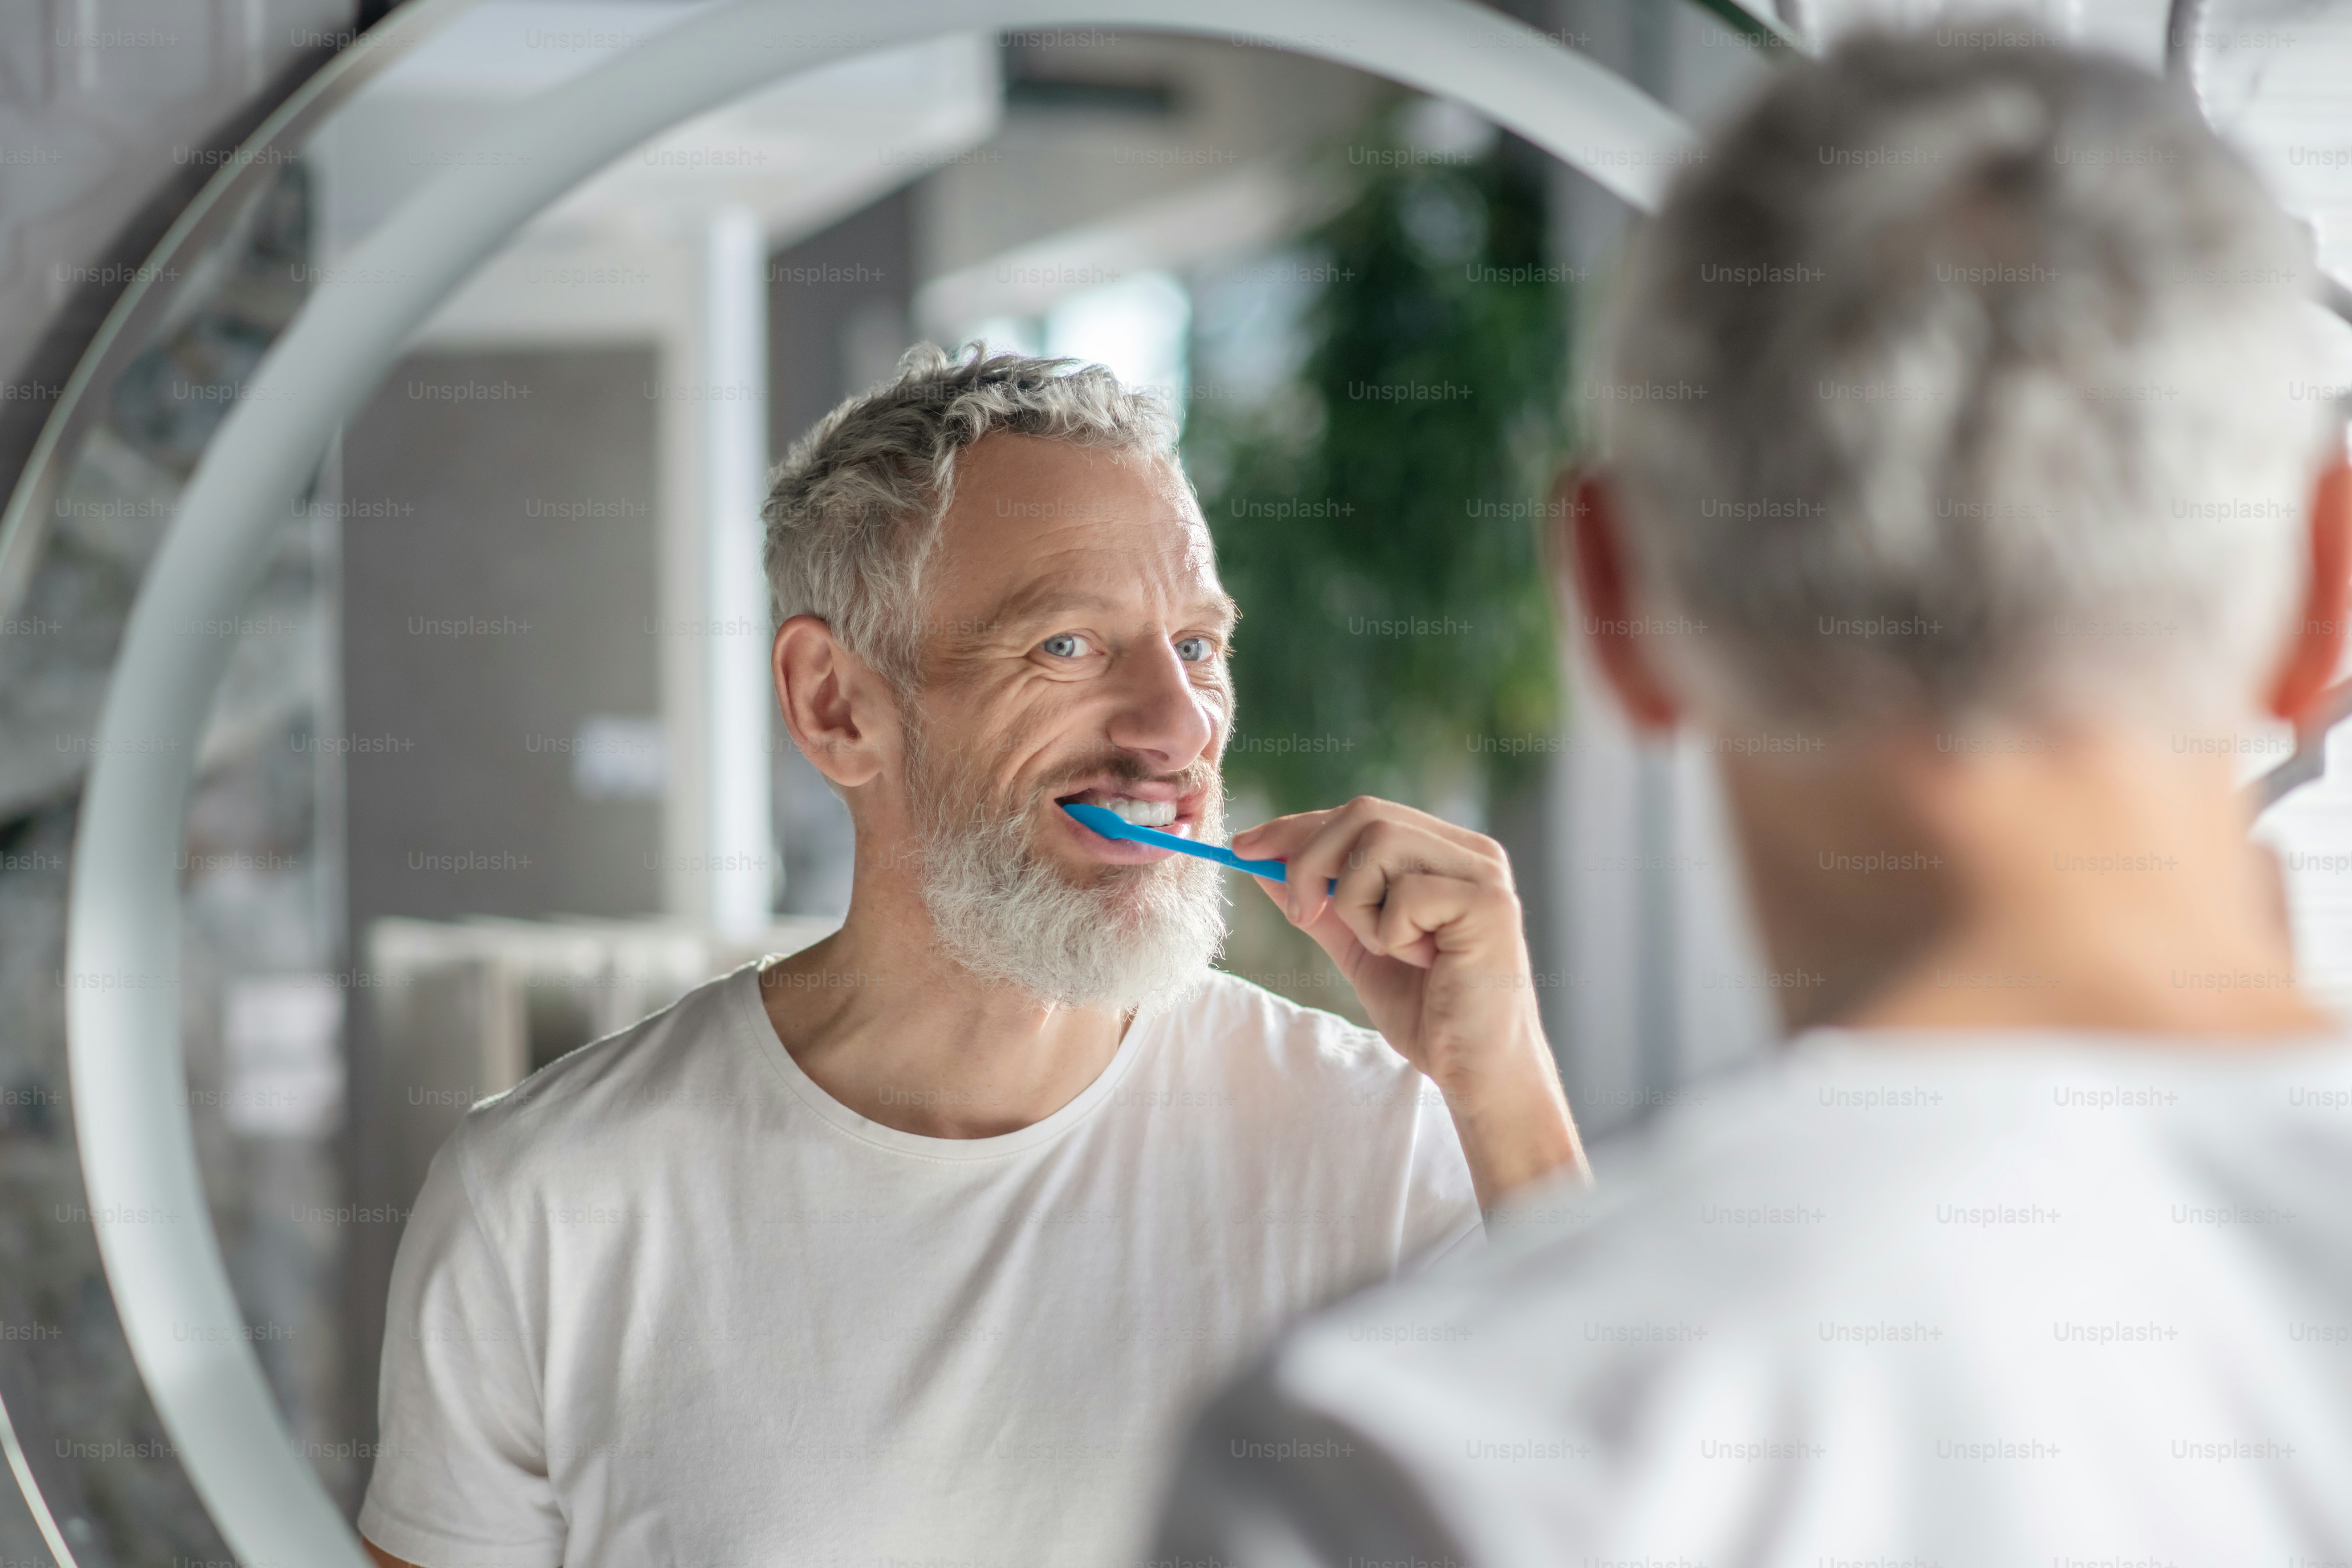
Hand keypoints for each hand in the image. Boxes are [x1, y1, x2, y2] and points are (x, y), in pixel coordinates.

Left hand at [1232, 796, 1586, 1206]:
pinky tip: (1422, 962)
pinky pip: (1405, 893)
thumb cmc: (1427, 1014)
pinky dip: (1391, 933)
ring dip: (1357, 903)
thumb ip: (1319, 904)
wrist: (1476, 1071)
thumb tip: (1262, 863)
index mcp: (1444, 853)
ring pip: (1379, 843)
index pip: (1361, 814)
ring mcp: (1484, 874)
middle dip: (1310, 860)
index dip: (1297, 827)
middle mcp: (1471, 852)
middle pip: (1364, 814)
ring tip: (1385, 947)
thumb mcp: (1358, 948)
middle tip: (1300, 914)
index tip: (1244, 849)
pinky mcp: (1490, 903)